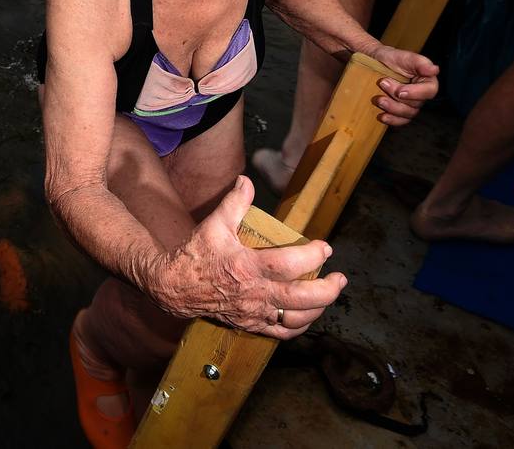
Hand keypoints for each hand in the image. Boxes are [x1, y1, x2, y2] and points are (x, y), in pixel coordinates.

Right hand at [155, 176, 346, 337]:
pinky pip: (282, 333)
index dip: (312, 256)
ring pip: (297, 320)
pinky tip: (307, 314)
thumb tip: (247, 180)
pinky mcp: (250, 324)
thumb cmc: (195, 254)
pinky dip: (300, 326)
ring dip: (319, 308)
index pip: (290, 265)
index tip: (324, 247)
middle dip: (328, 290)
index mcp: (247, 267)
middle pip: (302, 299)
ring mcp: (254, 312)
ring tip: (329, 294)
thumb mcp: (214, 224)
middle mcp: (255, 294)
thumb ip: (234, 202)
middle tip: (340, 277)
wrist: (174, 286)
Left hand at [369, 45, 439, 125]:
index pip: (429, 91)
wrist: (373, 62)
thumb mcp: (405, 56)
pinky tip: (382, 116)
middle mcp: (421, 94)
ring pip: (408, 114)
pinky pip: (401, 120)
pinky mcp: (399, 110)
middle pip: (416, 104)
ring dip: (392, 108)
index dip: (416, 94)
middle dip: (397, 97)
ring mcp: (410, 103)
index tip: (400, 91)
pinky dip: (392, 120)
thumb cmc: (391, 58)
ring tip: (378, 99)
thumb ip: (420, 62)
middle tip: (382, 83)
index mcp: (426, 80)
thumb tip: (435, 69)